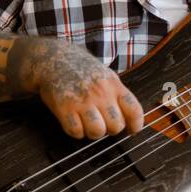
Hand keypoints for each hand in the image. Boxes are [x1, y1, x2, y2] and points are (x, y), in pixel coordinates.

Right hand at [19, 38, 144, 139]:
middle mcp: (101, 93)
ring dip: (93, 132)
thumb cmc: (82, 70)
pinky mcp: (64, 107)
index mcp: (114, 85)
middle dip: (111, 129)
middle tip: (103, 123)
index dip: (136, 125)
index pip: (134, 110)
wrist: (54, 58)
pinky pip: (75, 131)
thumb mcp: (107, 77)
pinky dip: (76, 132)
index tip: (132, 130)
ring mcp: (82, 100)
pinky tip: (75, 122)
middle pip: (116, 126)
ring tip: (88, 124)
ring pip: (97, 131)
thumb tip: (130, 119)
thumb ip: (118, 95)